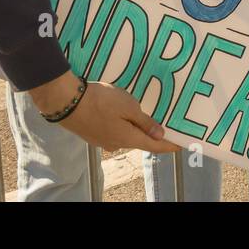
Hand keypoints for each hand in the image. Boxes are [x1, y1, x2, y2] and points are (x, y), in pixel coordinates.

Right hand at [30, 73, 178, 152]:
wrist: (67, 102)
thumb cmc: (101, 102)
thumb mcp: (128, 106)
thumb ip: (144, 121)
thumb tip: (159, 135)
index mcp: (129, 139)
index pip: (155, 146)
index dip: (169, 145)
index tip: (182, 145)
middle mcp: (117, 144)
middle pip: (140, 141)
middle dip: (151, 134)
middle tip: (164, 125)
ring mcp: (103, 141)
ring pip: (125, 135)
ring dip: (134, 128)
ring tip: (142, 117)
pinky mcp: (93, 134)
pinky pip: (113, 131)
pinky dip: (121, 125)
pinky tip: (120, 115)